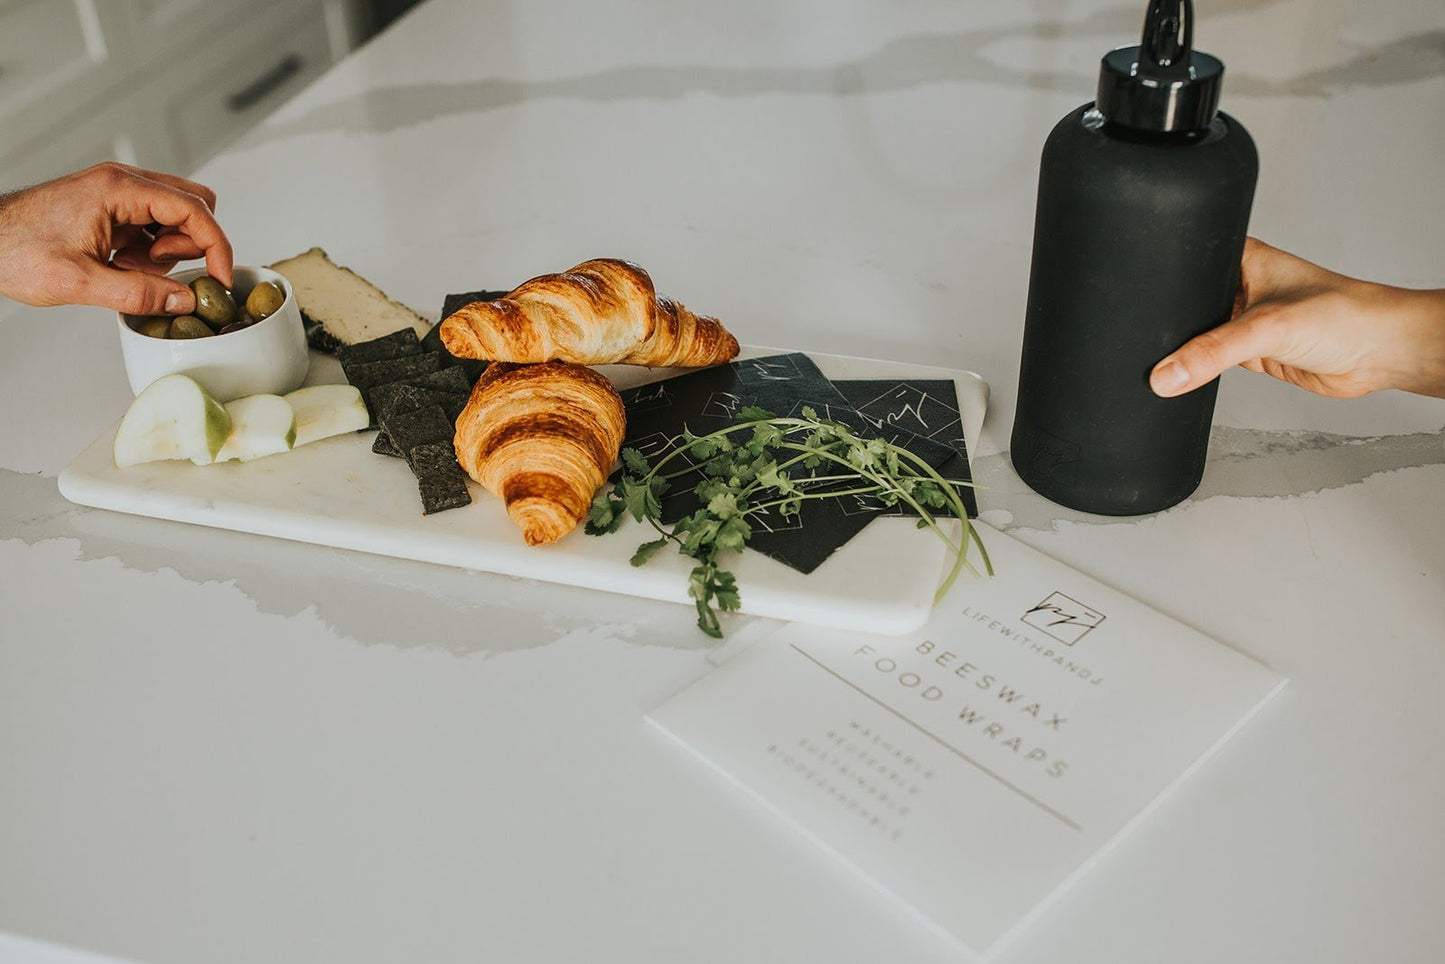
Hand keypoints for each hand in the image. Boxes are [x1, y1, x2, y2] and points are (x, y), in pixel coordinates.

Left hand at [0, 162, 232, 315]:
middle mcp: (121, 184)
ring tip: (128, 269)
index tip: (220, 278)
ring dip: (167, 250)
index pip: (193, 210)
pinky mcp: (110, 209)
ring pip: (175, 217)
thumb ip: (137, 294)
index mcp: (118, 189)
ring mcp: (116, 195)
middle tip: (160, 270)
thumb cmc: (13, 249)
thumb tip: (183, 301)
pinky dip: (148, 251)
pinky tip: (119, 265)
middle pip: (193, 205)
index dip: (216, 246)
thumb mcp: (78, 283)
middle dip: (191, 244)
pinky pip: (151, 227)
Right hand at [1150, 238, 1444, 399]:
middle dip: (1170, 325)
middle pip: (1185, 304)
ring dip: (1186, 352)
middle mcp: (1240, 285)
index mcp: (1240, 257)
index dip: (1159, 280)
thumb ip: (1212, 353)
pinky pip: (1211, 362)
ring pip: (1197, 337)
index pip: (1185, 262)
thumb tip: (1166, 375)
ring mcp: (1244, 321)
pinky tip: (1188, 375)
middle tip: (1146, 341)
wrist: (1381, 352)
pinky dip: (1199, 371)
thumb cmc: (1346, 314)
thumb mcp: (1266, 328)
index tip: (1132, 303)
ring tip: (1166, 360)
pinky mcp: (1252, 352)